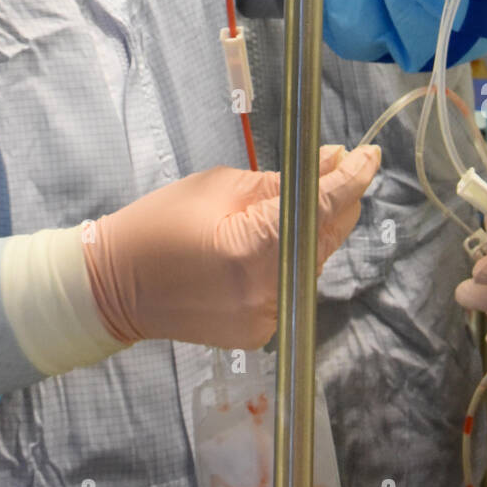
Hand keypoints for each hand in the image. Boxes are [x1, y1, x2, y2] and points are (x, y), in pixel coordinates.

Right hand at [82, 144, 380, 349]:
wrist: (116, 285)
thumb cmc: (159, 225)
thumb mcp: (220, 187)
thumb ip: (281, 182)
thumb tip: (330, 163)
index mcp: (253, 251)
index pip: (320, 210)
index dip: (352, 180)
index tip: (370, 156)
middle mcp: (266, 293)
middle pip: (324, 239)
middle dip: (336, 201)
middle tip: (340, 166)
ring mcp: (266, 319)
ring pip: (313, 261)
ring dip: (315, 229)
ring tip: (306, 197)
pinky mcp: (261, 331)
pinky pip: (293, 284)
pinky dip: (294, 257)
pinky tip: (280, 236)